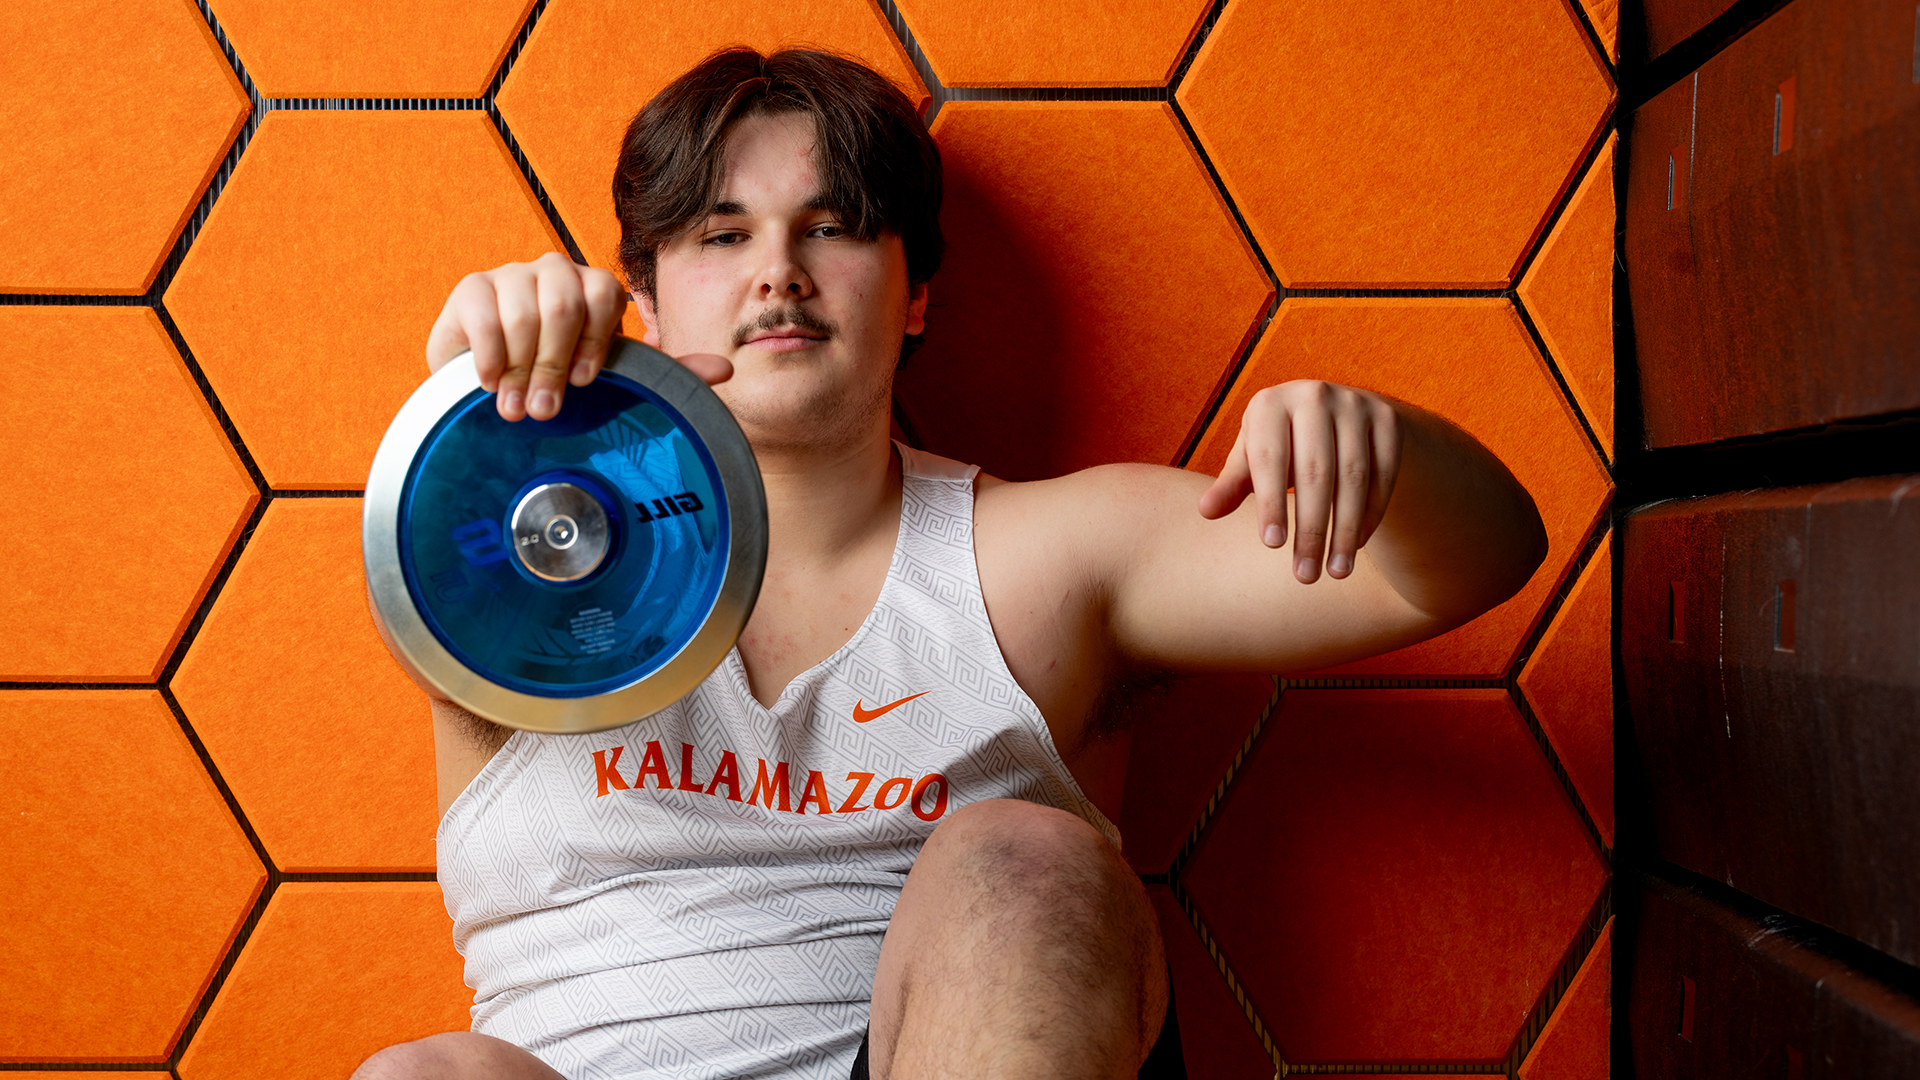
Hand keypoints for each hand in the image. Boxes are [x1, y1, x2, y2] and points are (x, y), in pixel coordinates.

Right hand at [425, 252, 732, 418]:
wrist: (492, 387)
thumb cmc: (559, 380)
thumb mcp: (613, 378)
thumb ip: (667, 372)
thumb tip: (724, 370)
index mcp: (594, 288)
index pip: (604, 296)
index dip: (595, 344)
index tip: (586, 383)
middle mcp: (555, 271)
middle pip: (563, 303)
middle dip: (554, 365)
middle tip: (546, 409)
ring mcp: (511, 276)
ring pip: (524, 311)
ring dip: (520, 369)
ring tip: (516, 406)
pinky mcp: (472, 288)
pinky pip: (484, 315)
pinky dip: (490, 358)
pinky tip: (490, 383)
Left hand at [1197, 380, 1401, 583]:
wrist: (1335, 411)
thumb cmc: (1280, 444)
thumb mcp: (1251, 458)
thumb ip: (1232, 484)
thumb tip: (1205, 511)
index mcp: (1271, 403)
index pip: (1270, 458)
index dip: (1271, 503)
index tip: (1272, 546)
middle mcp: (1314, 396)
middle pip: (1315, 472)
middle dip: (1311, 530)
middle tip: (1306, 576)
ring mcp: (1356, 404)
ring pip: (1354, 477)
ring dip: (1345, 530)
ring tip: (1336, 572)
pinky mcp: (1388, 418)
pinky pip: (1383, 473)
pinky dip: (1371, 514)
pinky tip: (1357, 546)